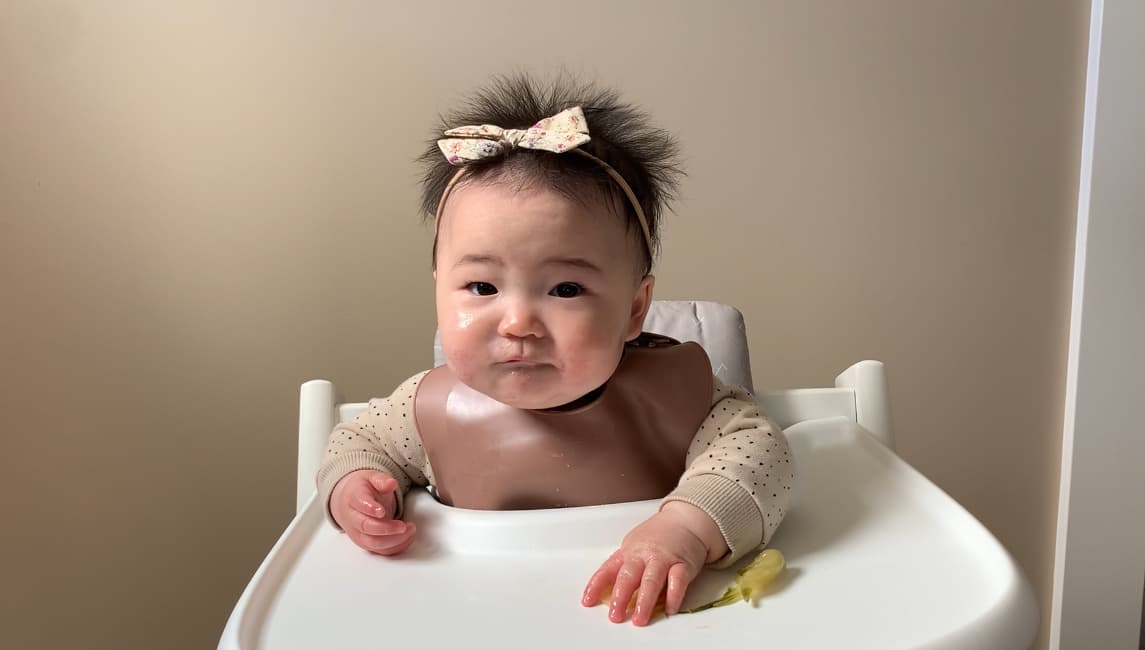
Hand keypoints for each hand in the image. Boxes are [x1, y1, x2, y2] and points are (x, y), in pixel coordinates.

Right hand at [330, 469, 416, 555]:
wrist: (348, 503)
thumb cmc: (361, 491)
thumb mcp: (370, 478)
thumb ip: (381, 480)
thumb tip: (391, 483)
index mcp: (353, 499)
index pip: (359, 505)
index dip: (370, 509)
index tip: (382, 511)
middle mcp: (353, 519)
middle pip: (366, 527)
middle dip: (386, 529)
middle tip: (403, 525)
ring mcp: (359, 534)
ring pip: (373, 543)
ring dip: (394, 540)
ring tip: (410, 529)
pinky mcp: (367, 544)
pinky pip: (381, 551)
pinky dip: (396, 547)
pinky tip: (408, 537)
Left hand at [581, 502, 724, 625]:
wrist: (685, 519)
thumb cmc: (658, 535)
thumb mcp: (634, 546)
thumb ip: (624, 568)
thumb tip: (610, 593)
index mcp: (629, 552)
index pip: (608, 569)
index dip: (596, 585)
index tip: (587, 601)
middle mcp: (644, 555)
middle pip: (629, 576)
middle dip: (620, 597)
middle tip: (615, 615)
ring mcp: (664, 559)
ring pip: (652, 580)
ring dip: (645, 601)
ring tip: (640, 619)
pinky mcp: (683, 564)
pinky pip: (678, 581)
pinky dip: (673, 596)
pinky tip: (669, 609)